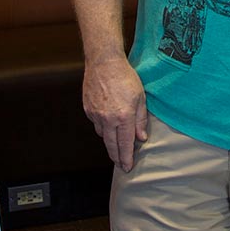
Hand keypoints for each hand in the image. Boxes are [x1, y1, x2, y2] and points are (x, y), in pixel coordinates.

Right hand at [82, 55, 147, 171]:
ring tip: (116, 144)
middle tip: (121, 165)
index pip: (125, 143)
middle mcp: (108, 119)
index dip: (126, 157)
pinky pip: (96, 124)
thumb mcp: (140, 98)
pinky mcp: (88, 109)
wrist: (104, 63)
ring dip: (110, 141)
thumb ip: (141, 119)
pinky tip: (109, 124)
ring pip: (103, 135)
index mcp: (124, 116)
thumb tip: (141, 137)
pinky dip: (103, 127)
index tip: (127, 166)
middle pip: (112, 145)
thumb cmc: (125, 77)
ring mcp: (96, 115)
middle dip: (117, 157)